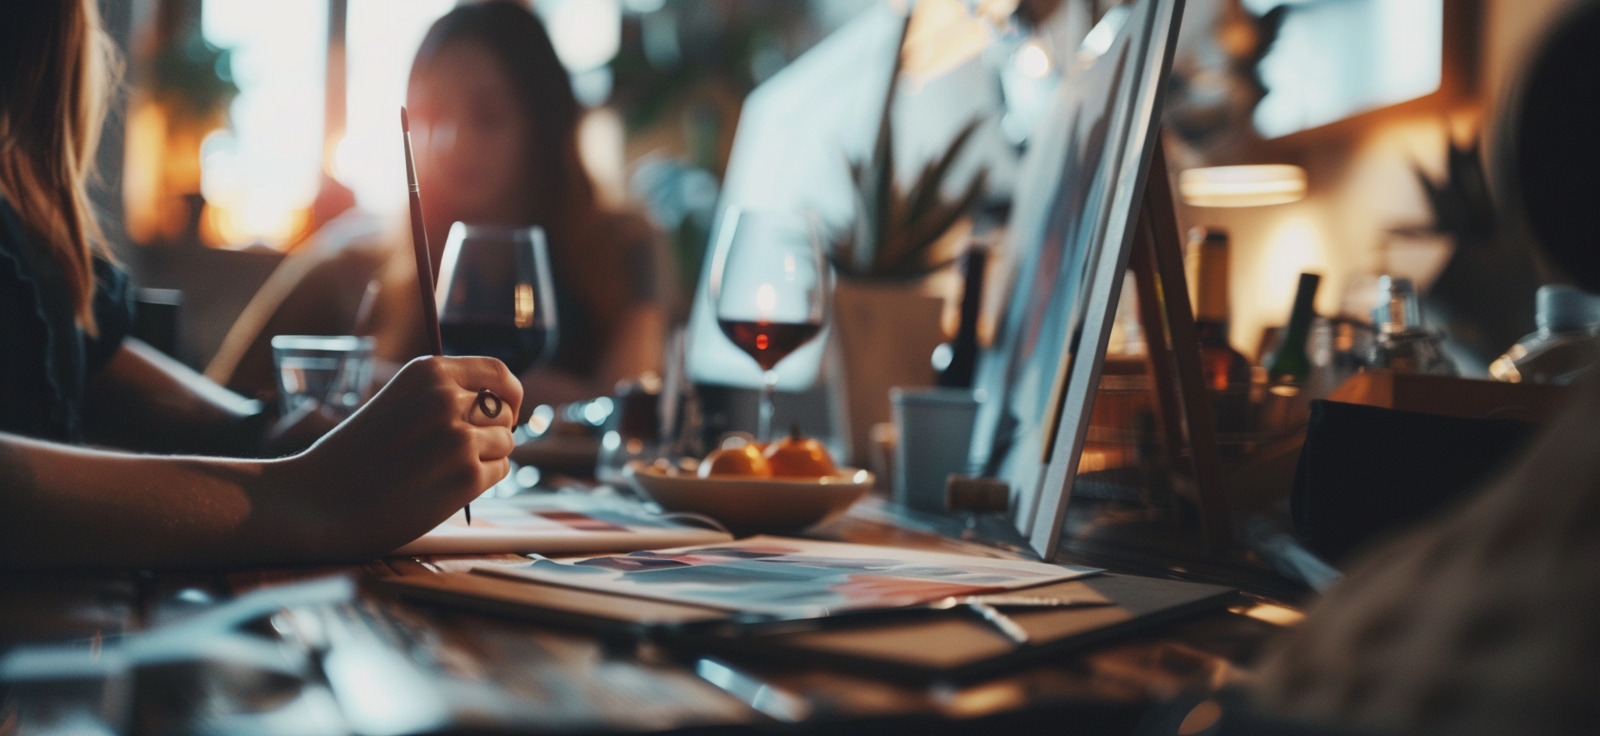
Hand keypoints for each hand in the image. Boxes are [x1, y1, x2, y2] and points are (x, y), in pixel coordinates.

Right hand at [264, 356, 521, 558]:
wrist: (318, 501)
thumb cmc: (356, 457)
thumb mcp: (397, 403)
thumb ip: (443, 397)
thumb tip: (503, 408)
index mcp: (429, 371)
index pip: (498, 373)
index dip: (508, 395)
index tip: (503, 411)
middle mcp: (447, 397)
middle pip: (506, 411)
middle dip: (492, 431)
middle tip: (459, 453)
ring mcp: (460, 436)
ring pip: (506, 442)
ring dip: (486, 458)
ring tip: (443, 470)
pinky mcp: (468, 476)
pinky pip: (499, 471)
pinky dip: (481, 482)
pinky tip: (444, 488)